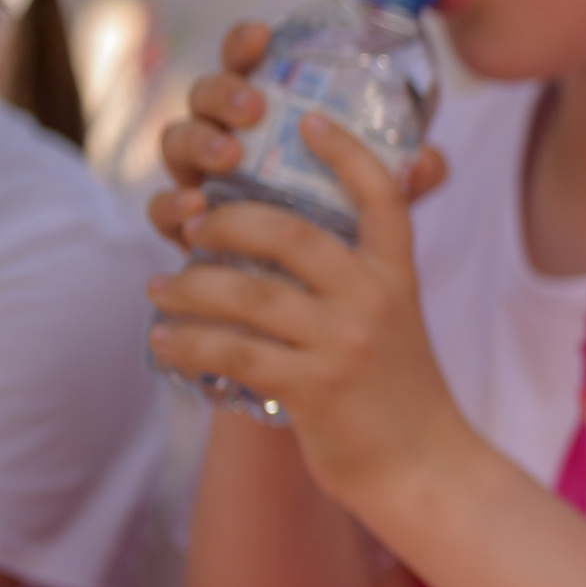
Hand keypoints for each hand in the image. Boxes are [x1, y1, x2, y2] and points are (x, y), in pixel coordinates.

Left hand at [148, 111, 469, 513]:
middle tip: (191, 223)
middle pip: (290, 233)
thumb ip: (361, 280)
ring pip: (249, 294)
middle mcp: (374, 301)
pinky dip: (190, 342)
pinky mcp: (313, 389)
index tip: (308, 120)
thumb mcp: (396, 321)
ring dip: (190, 285)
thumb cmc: (398, 391)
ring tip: (159, 287)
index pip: (381, 196)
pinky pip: (234, 352)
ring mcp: (344, 344)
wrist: (423, 466)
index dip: (346, 152)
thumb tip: (293, 242)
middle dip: (227, 221)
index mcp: (397, 276)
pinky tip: (164, 339)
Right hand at [149, 20, 448, 248]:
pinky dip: (172, 206)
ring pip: (177, 142)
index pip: (249, 63)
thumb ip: (405, 177)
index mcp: (269, 113)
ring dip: (199, 142)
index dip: (246, 43)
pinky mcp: (184, 223)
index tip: (262, 37)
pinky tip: (194, 209)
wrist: (312, 290)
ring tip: (229, 156)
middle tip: (253, 107)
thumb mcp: (379, 196)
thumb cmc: (341, 221)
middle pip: (206, 95)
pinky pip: (162, 208)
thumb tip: (429, 163)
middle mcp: (227, 134)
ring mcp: (199, 176)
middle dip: (224, 93)